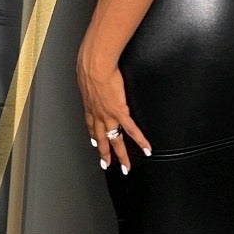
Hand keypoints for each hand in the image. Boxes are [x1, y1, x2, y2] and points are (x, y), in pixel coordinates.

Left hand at [77, 42, 152, 172]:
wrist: (95, 65)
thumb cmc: (90, 65)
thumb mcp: (87, 76)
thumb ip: (91, 81)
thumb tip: (92, 76)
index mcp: (90, 105)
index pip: (92, 125)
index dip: (94, 136)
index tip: (95, 143)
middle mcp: (98, 114)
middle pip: (102, 139)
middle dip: (104, 154)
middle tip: (107, 165)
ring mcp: (109, 116)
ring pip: (115, 141)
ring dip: (121, 155)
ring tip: (126, 167)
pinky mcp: (120, 112)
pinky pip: (132, 130)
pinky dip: (140, 141)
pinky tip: (146, 149)